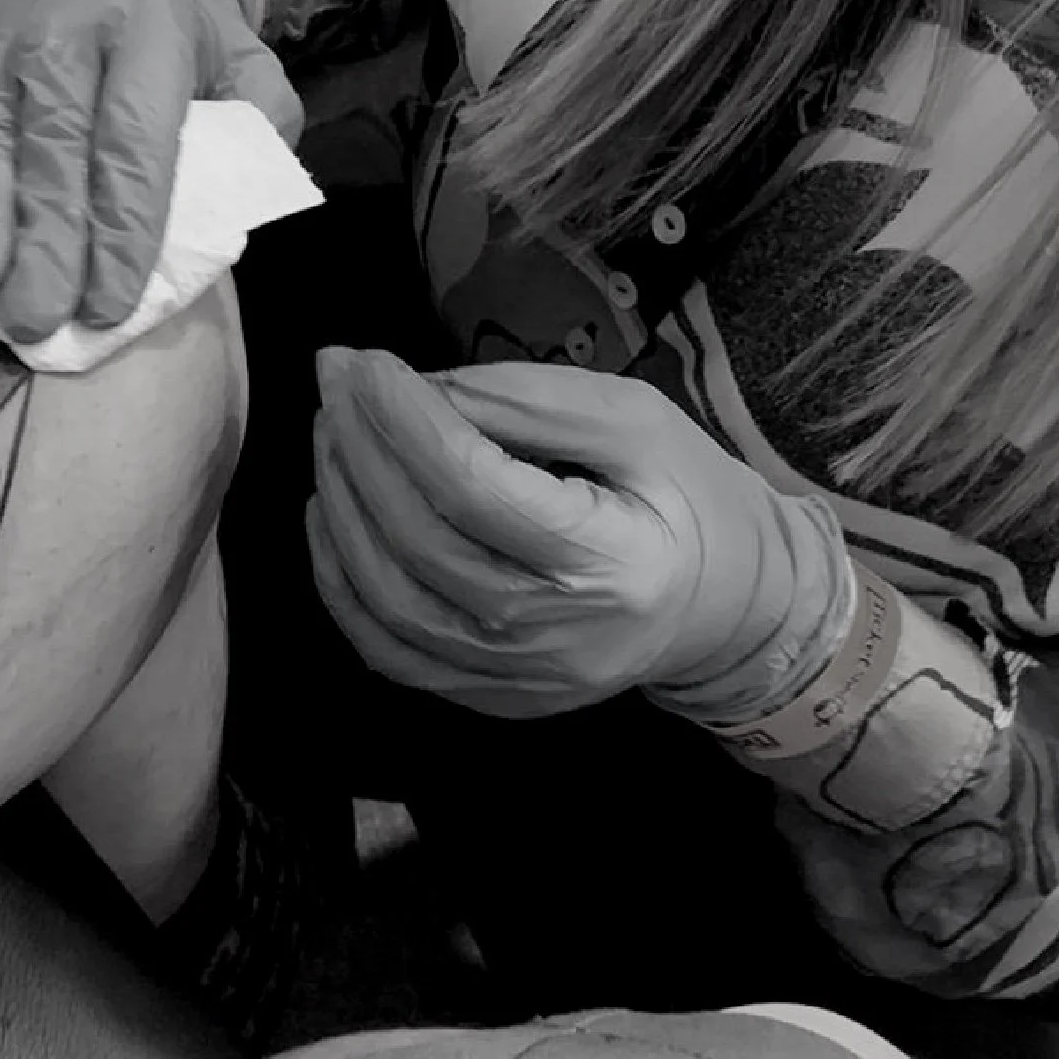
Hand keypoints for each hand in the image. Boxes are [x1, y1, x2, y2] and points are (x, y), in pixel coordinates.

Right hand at [0, 0, 302, 343]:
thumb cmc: (179, 44)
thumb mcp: (242, 67)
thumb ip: (256, 126)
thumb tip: (231, 205)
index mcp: (151, 29)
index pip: (133, 141)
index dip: (120, 228)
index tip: (107, 305)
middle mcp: (68, 20)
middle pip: (54, 143)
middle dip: (44, 238)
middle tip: (35, 316)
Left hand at [306, 348, 854, 722]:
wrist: (727, 608)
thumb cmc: (687, 498)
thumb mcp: (634, 421)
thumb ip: (529, 402)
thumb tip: (418, 388)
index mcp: (613, 561)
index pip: (476, 489)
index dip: (405, 419)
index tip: (362, 360)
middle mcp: (558, 637)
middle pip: (423, 540)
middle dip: (362, 448)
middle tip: (334, 381)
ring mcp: (518, 681)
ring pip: (390, 599)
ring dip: (342, 506)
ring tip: (331, 433)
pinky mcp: (489, 699)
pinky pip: (387, 650)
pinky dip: (342, 581)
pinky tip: (333, 513)